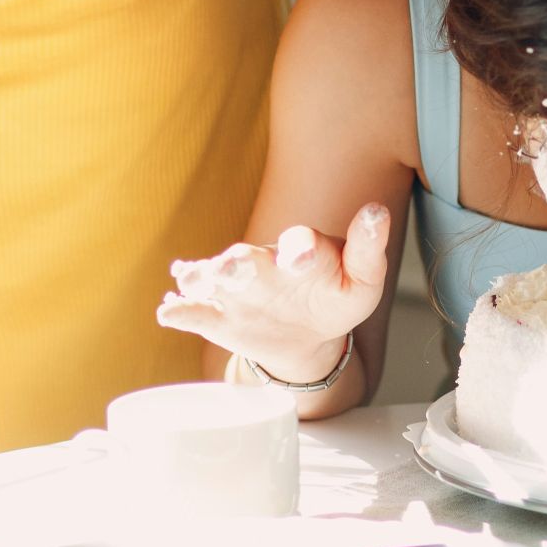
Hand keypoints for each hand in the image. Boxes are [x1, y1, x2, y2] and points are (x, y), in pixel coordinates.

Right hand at [156, 203, 392, 374]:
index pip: (298, 242)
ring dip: (201, 279)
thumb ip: (368, 248)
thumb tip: (378, 211)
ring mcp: (236, 290)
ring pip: (213, 281)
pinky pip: (195, 312)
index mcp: (300, 250)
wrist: (309, 335)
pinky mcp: (218, 318)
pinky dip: (179, 310)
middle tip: (231, 269)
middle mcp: (262, 264)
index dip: (299, 248)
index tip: (300, 258)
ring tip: (192, 281)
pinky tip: (168, 311)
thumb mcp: (362, 280)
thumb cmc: (337, 298)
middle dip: (236, 264)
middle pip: (245, 258)